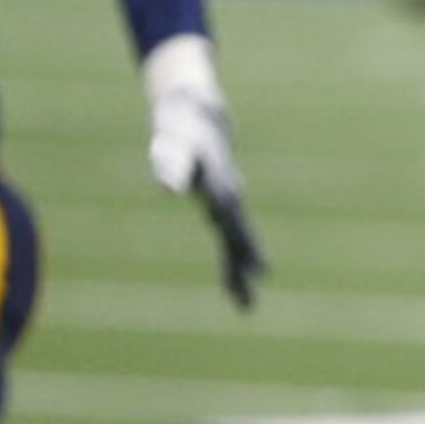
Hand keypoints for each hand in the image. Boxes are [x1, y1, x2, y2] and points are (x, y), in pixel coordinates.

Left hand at [143, 36, 264, 308]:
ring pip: (237, 243)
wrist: (199, 116)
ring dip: (240, 272)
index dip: (240, 239)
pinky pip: (230, 241)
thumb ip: (172, 164)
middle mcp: (229, 198)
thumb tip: (168, 189)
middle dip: (245, 262)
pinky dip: (233, 264)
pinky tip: (235, 288)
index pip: (230, 216)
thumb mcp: (174, 143)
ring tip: (246, 307)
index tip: (256, 267)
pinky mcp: (222, 209)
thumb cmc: (181, 129)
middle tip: (251, 297)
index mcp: (221, 184)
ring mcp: (228, 205)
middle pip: (239, 235)